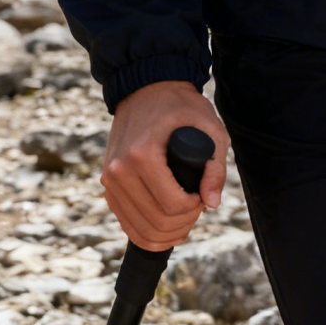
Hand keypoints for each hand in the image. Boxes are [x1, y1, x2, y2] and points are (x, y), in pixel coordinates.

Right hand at [102, 81, 229, 249]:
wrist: (145, 91)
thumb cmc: (181, 109)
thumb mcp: (211, 131)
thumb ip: (216, 169)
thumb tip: (212, 203)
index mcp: (141, 156)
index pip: (173, 206)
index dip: (196, 208)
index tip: (202, 194)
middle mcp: (119, 170)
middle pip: (157, 223)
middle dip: (185, 223)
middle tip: (196, 205)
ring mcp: (110, 180)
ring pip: (142, 231)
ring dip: (169, 233)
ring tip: (184, 215)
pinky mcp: (108, 186)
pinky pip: (128, 225)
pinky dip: (150, 233)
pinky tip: (168, 226)